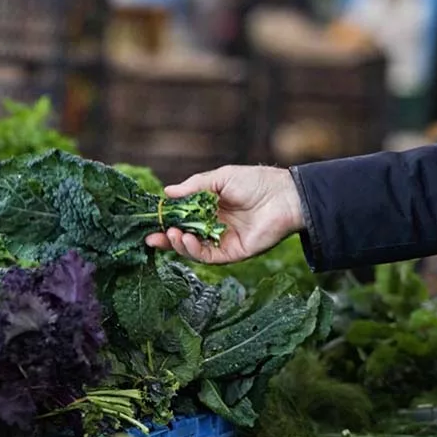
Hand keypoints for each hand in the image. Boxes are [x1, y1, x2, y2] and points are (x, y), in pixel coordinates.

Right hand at [145, 165, 304, 263]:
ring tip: (171, 235)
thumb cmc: (256, 182)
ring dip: (178, 244)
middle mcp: (214, 227)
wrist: (285, 196)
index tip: (152, 220)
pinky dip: (194, 250)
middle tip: (151, 237)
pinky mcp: (233, 253)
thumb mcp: (219, 179)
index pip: (182, 219)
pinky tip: (185, 239)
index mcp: (210, 209)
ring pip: (193, 249)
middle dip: (166, 238)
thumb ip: (193, 187)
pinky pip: (208, 256)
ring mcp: (222, 241)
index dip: (167, 221)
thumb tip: (166, 192)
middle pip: (184, 237)